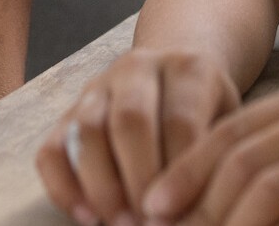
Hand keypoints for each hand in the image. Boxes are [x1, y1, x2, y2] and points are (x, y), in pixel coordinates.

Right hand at [36, 48, 242, 225]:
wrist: (176, 77)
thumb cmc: (209, 114)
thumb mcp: (228, 122)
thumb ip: (215, 157)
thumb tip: (200, 211)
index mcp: (188, 68)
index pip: (180, 120)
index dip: (178, 172)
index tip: (180, 213)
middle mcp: (138, 67)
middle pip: (130, 120)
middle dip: (139, 180)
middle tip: (150, 225)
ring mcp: (97, 87)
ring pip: (87, 130)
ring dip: (102, 186)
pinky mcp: (68, 112)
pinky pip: (51, 148)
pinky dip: (63, 186)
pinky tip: (86, 218)